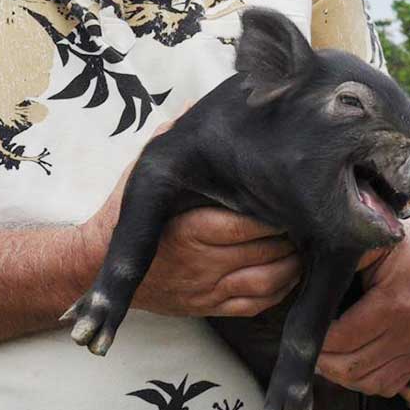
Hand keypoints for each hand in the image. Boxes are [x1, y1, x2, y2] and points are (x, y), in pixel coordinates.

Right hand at [78, 117, 300, 318]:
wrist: (96, 263)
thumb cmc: (125, 210)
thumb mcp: (145, 168)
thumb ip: (173, 136)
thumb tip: (197, 102)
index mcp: (190, 227)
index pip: (248, 223)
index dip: (279, 209)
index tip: (296, 192)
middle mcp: (200, 262)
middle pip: (265, 252)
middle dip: (295, 235)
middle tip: (313, 214)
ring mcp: (205, 288)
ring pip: (267, 282)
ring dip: (295, 265)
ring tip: (309, 241)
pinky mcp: (208, 307)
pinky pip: (255, 305)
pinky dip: (281, 290)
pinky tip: (293, 270)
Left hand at [317, 215, 409, 395]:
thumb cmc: (397, 248)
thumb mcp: (370, 243)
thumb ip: (341, 257)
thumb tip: (307, 271)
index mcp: (393, 303)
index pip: (343, 339)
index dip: (317, 340)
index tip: (303, 329)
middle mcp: (408, 332)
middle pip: (351, 366)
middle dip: (322, 359)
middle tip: (309, 344)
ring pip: (366, 383)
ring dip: (339, 373)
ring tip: (326, 353)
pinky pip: (385, 387)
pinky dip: (362, 381)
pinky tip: (350, 360)